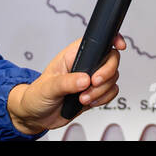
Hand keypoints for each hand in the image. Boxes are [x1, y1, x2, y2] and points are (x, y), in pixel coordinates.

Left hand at [7, 34, 126, 133]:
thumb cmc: (36, 96)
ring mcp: (91, 79)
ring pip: (112, 78)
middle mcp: (86, 64)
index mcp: (74, 54)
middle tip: (93, 83)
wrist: (36, 116)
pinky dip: (104, 99)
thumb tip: (84, 79)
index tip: (119, 46)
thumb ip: (66, 83)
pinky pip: (111, 92)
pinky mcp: (95, 93)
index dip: (112, 39)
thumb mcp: (48, 87)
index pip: (98, 40)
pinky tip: (89, 102)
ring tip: (83, 98)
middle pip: (111, 60)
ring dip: (101, 91)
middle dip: (106, 74)